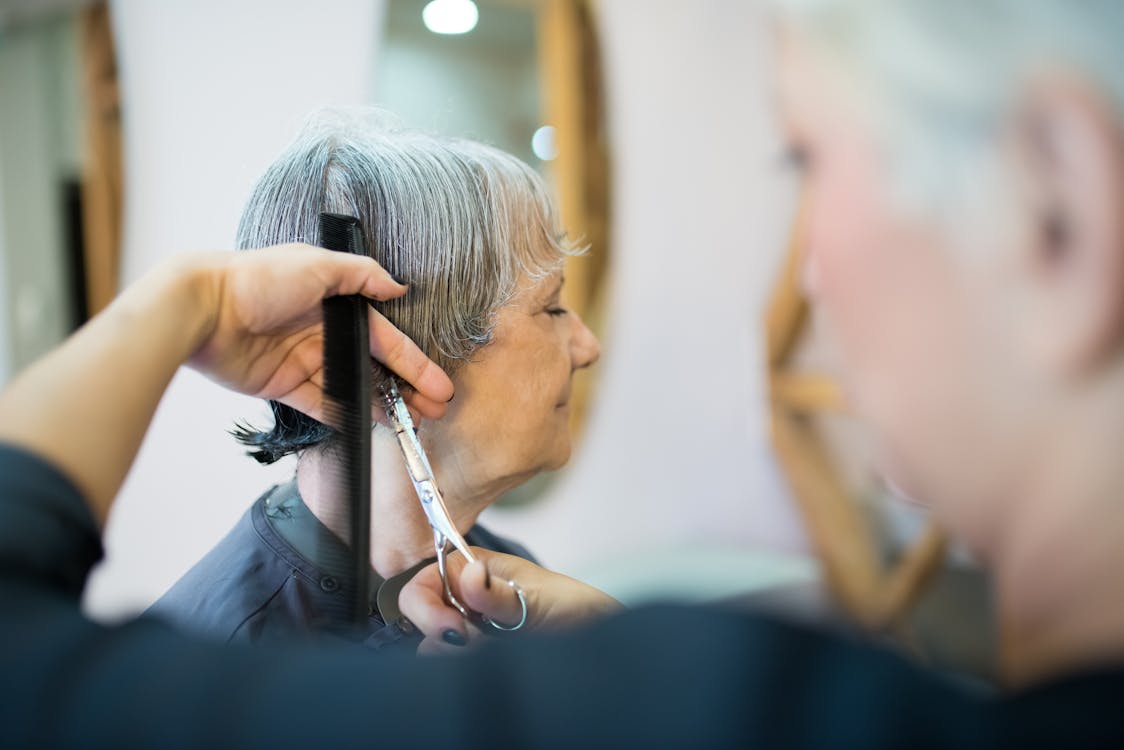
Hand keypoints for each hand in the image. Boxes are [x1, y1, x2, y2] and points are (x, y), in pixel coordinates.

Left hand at [184, 244, 453, 419]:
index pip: (386, 339)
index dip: (415, 364)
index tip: (439, 386)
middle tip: (433, 412)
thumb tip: (398, 287)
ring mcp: (304, 360)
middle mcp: (324, 333)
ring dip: (381, 406)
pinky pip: (319, 403)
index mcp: (336, 304)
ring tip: (408, 424)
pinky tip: (367, 426)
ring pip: (353, 389)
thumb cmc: (258, 279)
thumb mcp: (317, 264)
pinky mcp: (282, 384)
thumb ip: (361, 275)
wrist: (203, 308)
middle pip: (374, 368)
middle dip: (406, 390)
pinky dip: (343, 415)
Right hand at [398, 548, 621, 654]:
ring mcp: (467, 624)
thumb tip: (469, 575)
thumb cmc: (571, 605)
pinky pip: (451, 661)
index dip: (426, 607)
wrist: (593, 634)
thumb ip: (498, 594)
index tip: (452, 630)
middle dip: (440, 631)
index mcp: (471, 568)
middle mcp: (463, 594)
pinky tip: (491, 657)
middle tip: (474, 640)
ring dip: (456, 651)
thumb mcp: (535, 597)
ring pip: (432, 644)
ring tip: (493, 646)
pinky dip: (465, 664)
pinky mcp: (474, 650)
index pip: (421, 583)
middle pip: (419, 614)